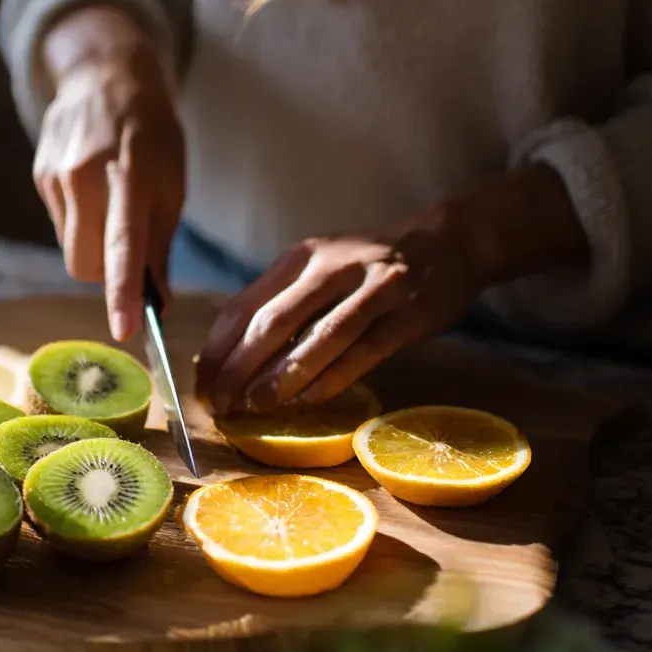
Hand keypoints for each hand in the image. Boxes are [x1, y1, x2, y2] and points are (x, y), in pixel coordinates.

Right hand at [33, 33, 184, 341]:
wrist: (105, 74)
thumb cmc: (151, 133)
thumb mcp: (172, 181)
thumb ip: (160, 243)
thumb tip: (156, 302)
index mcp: (131, 174)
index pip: (124, 244)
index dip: (122, 291)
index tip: (125, 330)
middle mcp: (86, 175)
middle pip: (86, 263)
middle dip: (108, 275)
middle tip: (132, 254)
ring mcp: (57, 175)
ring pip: (71, 249)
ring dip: (94, 248)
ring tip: (111, 207)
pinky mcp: (40, 175)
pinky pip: (61, 226)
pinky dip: (80, 223)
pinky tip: (92, 190)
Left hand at [195, 164, 590, 413]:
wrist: (448, 244)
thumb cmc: (370, 268)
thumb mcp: (321, 269)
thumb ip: (282, 303)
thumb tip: (229, 358)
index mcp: (301, 257)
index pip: (245, 305)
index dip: (218, 349)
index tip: (203, 384)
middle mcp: (333, 266)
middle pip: (273, 322)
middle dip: (239, 368)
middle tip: (222, 405)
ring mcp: (373, 289)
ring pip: (318, 339)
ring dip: (282, 378)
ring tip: (256, 407)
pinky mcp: (407, 315)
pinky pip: (362, 353)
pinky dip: (332, 380)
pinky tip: (308, 401)